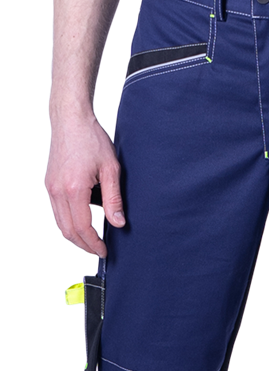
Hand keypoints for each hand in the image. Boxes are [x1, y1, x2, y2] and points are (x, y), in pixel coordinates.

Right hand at [45, 111, 125, 256]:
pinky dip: (68, 222)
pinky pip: (57, 212)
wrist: (70, 120)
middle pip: (68, 231)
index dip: (93, 243)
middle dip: (83, 245)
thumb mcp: (110, 168)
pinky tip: (83, 221)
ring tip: (92, 240)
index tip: (104, 250)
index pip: (82, 228)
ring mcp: (50, 189)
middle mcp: (57, 192)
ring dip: (75, 236)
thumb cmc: (91, 139)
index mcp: (74, 189)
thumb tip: (118, 223)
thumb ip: (114, 198)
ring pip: (60, 224)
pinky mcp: (49, 185)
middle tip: (98, 250)